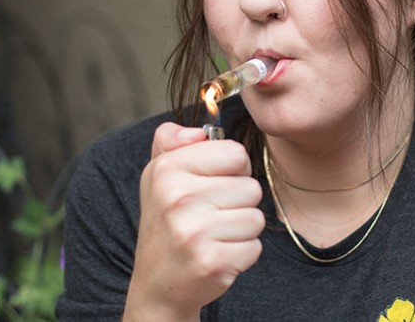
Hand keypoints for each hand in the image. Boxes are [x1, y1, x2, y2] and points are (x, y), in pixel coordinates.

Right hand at [123, 122, 264, 321]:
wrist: (158, 283)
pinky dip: (242, 253)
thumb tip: (198, 131)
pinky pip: (255, 246)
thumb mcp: (160, 174)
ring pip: (256, 217)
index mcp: (167, 169)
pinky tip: (217, 254)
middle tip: (210, 216)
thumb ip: (173, 140)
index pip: (236, 153)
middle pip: (251, 186)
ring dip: (241, 229)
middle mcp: (177, 198)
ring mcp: (194, 232)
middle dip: (239, 202)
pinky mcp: (211, 262)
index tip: (213, 184)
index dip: (233, 169)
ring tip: (213, 235)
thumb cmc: (168, 220)